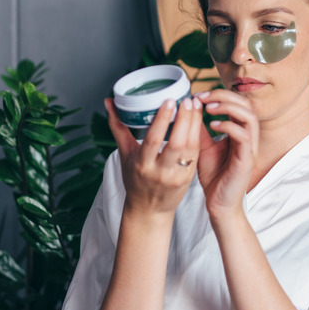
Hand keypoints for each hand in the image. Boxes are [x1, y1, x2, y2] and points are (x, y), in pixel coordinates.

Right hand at [104, 96, 202, 217]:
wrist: (149, 208)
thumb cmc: (135, 178)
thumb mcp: (124, 153)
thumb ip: (118, 126)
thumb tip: (109, 102)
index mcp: (142, 164)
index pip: (153, 140)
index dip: (162, 120)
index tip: (170, 101)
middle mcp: (160, 172)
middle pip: (176, 144)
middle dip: (185, 120)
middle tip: (188, 100)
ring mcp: (176, 176)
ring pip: (190, 148)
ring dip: (195, 125)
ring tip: (196, 106)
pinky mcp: (189, 178)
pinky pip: (196, 154)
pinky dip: (199, 136)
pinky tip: (199, 121)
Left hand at [195, 89, 258, 220]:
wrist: (219, 204)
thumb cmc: (214, 176)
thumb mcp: (202, 147)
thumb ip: (199, 129)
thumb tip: (189, 108)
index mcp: (240, 132)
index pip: (238, 103)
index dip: (220, 94)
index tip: (198, 95)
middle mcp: (249, 137)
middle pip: (247, 104)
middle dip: (224, 95)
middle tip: (202, 97)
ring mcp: (250, 148)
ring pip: (250, 116)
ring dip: (229, 107)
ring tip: (208, 108)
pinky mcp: (247, 160)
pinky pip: (244, 136)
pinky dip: (228, 126)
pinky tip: (211, 125)